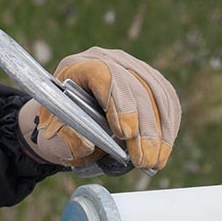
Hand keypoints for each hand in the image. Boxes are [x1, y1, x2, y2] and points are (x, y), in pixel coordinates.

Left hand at [18, 47, 180, 172]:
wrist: (65, 123)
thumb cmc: (58, 129)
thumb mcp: (53, 138)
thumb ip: (66, 140)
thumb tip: (87, 143)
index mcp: (77, 67)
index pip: (105, 76)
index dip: (119, 105)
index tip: (126, 135)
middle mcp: (106, 59)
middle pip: (136, 87)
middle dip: (144, 128)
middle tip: (144, 160)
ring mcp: (129, 66)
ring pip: (156, 94)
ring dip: (161, 131)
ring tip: (156, 161)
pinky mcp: (147, 78)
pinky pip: (166, 99)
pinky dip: (168, 125)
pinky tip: (164, 147)